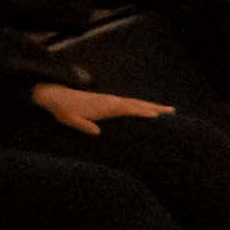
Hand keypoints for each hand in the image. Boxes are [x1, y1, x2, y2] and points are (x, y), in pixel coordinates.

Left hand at [28, 79, 167, 133]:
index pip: (128, 108)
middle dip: (155, 107)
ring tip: (168, 110)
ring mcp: (112, 100)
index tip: (157, 115)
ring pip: (136, 103)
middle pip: (138, 103)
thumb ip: (83, 126)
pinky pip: (131, 104)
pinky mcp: (110, 102)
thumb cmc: (64, 110)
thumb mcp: (70, 120)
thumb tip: (97, 133)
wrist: (56, 96)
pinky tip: (148, 110)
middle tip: (173, 111)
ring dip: (152, 106)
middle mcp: (112, 101)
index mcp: (106, 106)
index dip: (142, 112)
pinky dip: (142, 106)